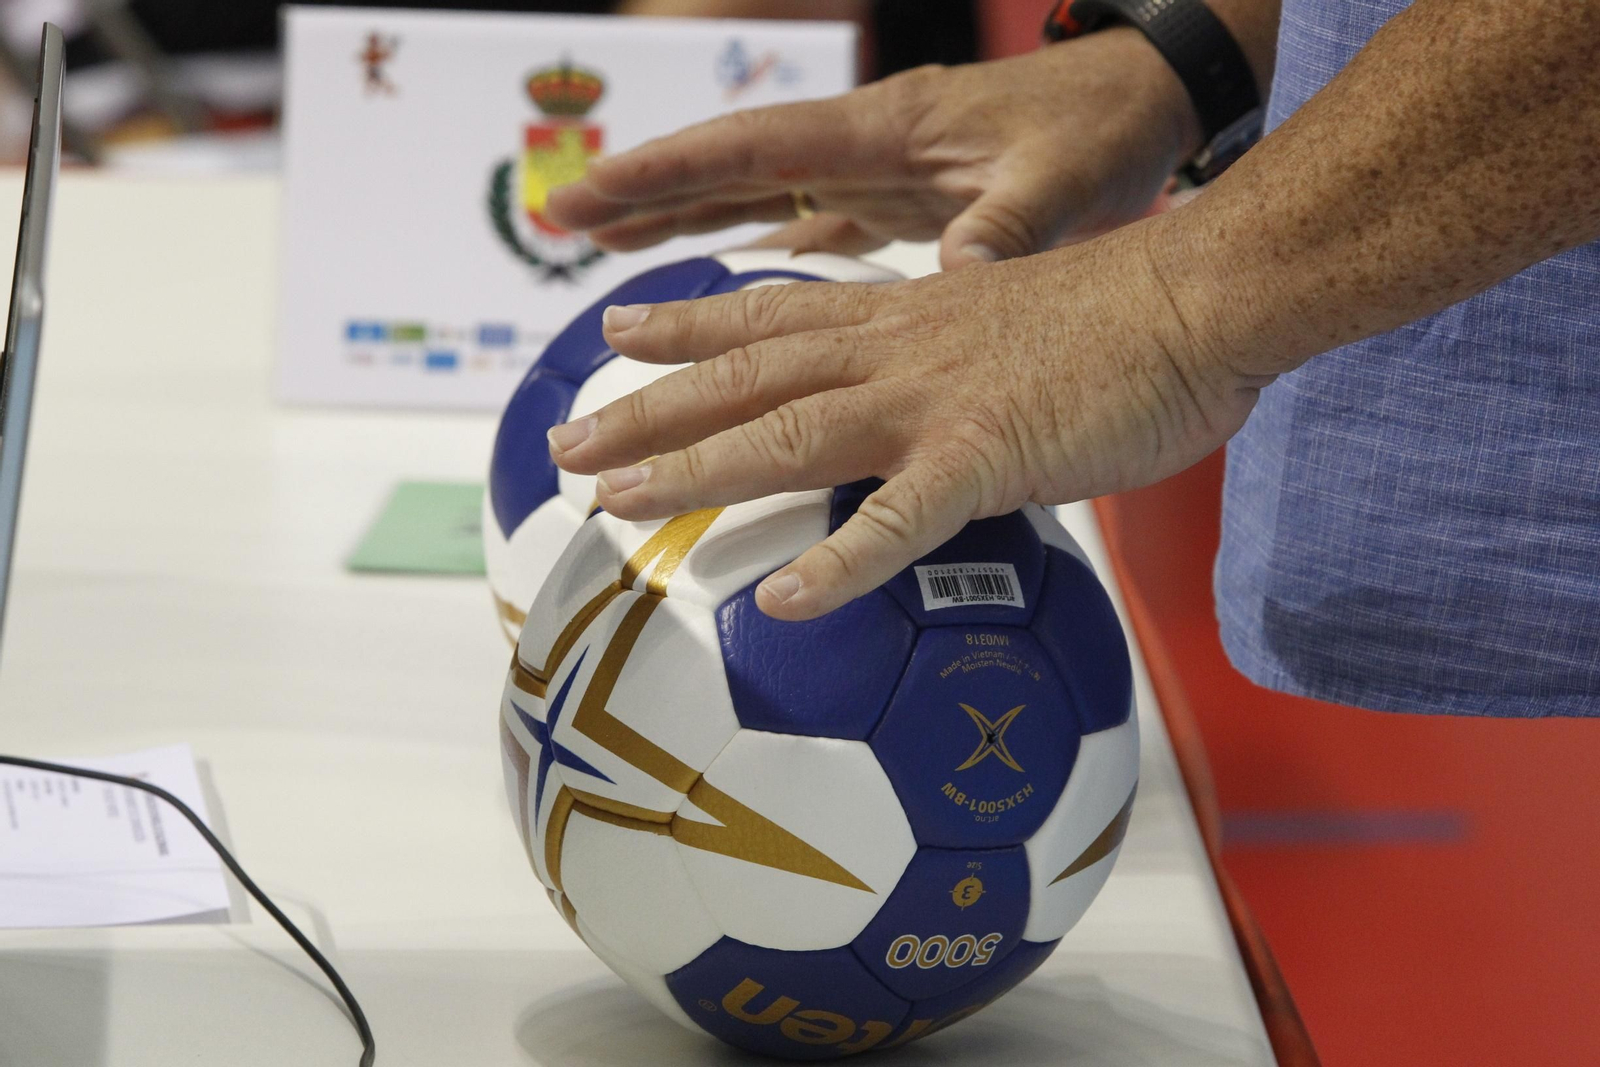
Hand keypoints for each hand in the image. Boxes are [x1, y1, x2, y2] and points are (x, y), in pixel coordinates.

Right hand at [546, 29, 1200, 269]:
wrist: (1150, 105)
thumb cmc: (1105, 132)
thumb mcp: (1061, 184)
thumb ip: (1002, 232)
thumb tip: (953, 286)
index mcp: (884, 133)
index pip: (750, 147)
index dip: (667, 172)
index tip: (591, 192)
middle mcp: (864, 148)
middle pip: (732, 168)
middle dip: (648, 196)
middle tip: (562, 223)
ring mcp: (877, 172)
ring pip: (758, 193)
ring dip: (686, 222)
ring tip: (612, 249)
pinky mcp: (900, 200)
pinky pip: (806, 220)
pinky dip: (757, 246)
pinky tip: (724, 272)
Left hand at [546, 217, 1269, 619]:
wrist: (1201, 297)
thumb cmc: (1123, 318)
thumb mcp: (1009, 323)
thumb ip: (951, 365)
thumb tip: (927, 415)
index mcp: (902, 317)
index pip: (770, 315)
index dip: (687, 326)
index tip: (619, 331)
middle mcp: (894, 350)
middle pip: (745, 378)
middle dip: (648, 410)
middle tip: (565, 441)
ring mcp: (932, 402)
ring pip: (786, 434)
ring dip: (694, 470)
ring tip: (614, 502)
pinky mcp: (987, 456)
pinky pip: (900, 522)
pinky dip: (840, 562)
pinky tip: (782, 601)